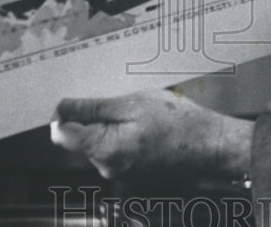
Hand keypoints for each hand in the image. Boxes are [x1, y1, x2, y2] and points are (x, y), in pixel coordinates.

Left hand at [51, 89, 253, 181]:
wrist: (208, 145)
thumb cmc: (176, 123)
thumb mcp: (131, 104)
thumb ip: (93, 109)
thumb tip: (62, 109)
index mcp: (104, 150)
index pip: (62, 134)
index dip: (64, 113)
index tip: (76, 99)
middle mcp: (107, 167)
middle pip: (82, 137)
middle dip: (94, 116)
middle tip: (120, 99)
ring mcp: (119, 172)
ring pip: (100, 141)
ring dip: (112, 123)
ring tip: (139, 110)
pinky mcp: (131, 171)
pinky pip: (115, 148)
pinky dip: (124, 133)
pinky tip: (145, 123)